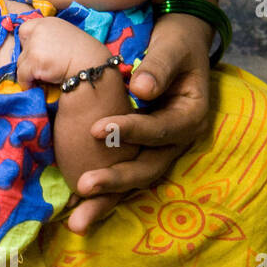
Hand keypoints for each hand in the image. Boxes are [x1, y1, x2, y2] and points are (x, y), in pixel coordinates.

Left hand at [16, 15, 109, 88]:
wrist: (92, 65)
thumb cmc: (84, 54)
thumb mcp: (66, 36)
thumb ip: (50, 38)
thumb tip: (36, 51)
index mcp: (47, 22)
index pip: (24, 30)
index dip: (27, 44)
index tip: (35, 54)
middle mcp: (39, 30)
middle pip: (22, 48)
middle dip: (29, 60)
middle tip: (43, 68)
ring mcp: (35, 45)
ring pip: (21, 63)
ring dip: (30, 72)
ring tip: (44, 77)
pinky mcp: (34, 60)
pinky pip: (22, 76)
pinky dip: (27, 83)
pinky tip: (36, 86)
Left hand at [68, 11, 212, 233]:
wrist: (179, 49)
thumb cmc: (177, 44)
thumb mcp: (173, 47)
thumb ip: (158, 65)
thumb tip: (141, 87)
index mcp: (191, 116)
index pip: (160, 130)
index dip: (131, 131)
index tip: (96, 129)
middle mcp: (177, 141)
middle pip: (148, 169)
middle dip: (116, 181)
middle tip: (84, 187)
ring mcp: (159, 151)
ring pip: (134, 181)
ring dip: (106, 202)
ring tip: (77, 221)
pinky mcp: (141, 154)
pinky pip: (122, 175)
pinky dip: (102, 194)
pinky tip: (76, 209)